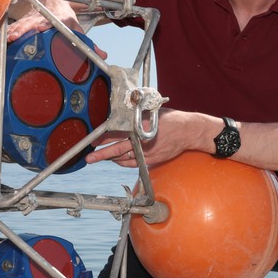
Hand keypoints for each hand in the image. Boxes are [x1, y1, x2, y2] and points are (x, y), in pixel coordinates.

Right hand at [5, 0, 81, 42]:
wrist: (55, 0)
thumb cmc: (65, 15)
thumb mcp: (75, 24)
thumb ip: (82, 37)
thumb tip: (101, 54)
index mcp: (54, 17)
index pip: (49, 21)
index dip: (44, 25)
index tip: (40, 28)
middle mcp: (40, 17)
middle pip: (30, 23)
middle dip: (22, 30)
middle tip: (15, 37)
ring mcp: (31, 17)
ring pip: (21, 24)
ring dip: (14, 31)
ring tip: (8, 39)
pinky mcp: (25, 19)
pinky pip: (16, 25)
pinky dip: (10, 30)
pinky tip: (4, 37)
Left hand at [87, 109, 217, 167]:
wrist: (188, 131)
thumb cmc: (170, 119)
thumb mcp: (151, 113)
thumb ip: (136, 116)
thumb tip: (120, 115)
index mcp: (141, 128)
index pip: (117, 134)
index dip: (104, 138)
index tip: (93, 139)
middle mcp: (143, 142)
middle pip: (117, 150)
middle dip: (101, 154)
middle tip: (89, 157)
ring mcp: (147, 153)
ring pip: (124, 159)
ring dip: (111, 158)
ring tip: (100, 157)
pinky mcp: (152, 160)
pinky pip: (133, 164)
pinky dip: (122, 162)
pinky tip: (116, 160)